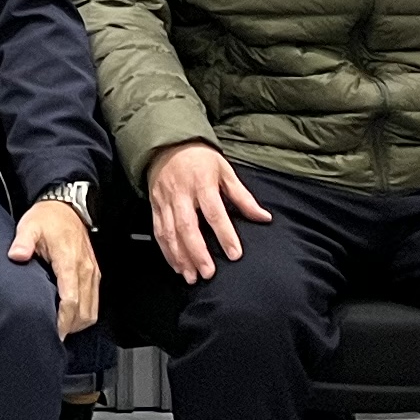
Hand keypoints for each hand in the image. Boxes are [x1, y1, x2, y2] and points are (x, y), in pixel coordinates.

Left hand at [9, 195, 99, 335]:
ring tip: (60, 329)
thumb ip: (23, 242)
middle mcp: (85, 269)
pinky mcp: (94, 274)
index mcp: (69, 261)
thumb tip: (16, 256)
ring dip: (78, 323)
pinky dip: (84, 314)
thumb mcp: (29, 226)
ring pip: (92, 310)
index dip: (62, 320)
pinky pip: (94, 302)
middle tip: (52, 335)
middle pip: (84, 311)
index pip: (71, 300)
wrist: (67, 208)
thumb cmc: (48, 218)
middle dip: (69, 327)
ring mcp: (92, 272)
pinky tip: (69, 317)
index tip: (51, 332)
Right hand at [145, 140, 268, 284]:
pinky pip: (159, 232)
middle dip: (197, 252)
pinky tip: (177, 266)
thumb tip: (263, 217)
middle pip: (187, 226)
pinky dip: (167, 252)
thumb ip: (243, 197)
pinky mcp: (155, 206)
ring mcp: (165, 201)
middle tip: (208, 273)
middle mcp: (181, 193)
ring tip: (192, 276)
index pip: (214, 212)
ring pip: (170, 232)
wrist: (166, 144)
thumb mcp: (225, 171)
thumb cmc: (200, 158)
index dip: (225, 234)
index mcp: (202, 183)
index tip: (234, 254)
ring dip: (180, 257)